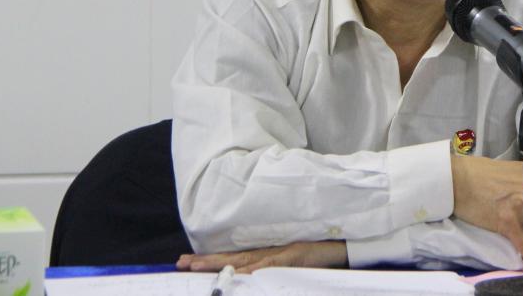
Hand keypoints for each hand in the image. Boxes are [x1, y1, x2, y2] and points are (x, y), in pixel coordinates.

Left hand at [176, 240, 347, 273]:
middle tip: (181, 263)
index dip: (211, 260)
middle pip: (232, 257)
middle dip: (206, 261)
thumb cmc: (317, 255)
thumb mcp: (290, 263)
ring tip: (196, 266)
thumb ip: (272, 267)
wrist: (341, 244)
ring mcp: (279, 253)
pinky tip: (238, 274)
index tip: (188, 262)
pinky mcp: (292, 256)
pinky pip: (269, 265)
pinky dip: (253, 270)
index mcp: (266, 254)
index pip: (233, 258)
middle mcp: (268, 251)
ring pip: (244, 260)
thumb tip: (251, 278)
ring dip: (220, 264)